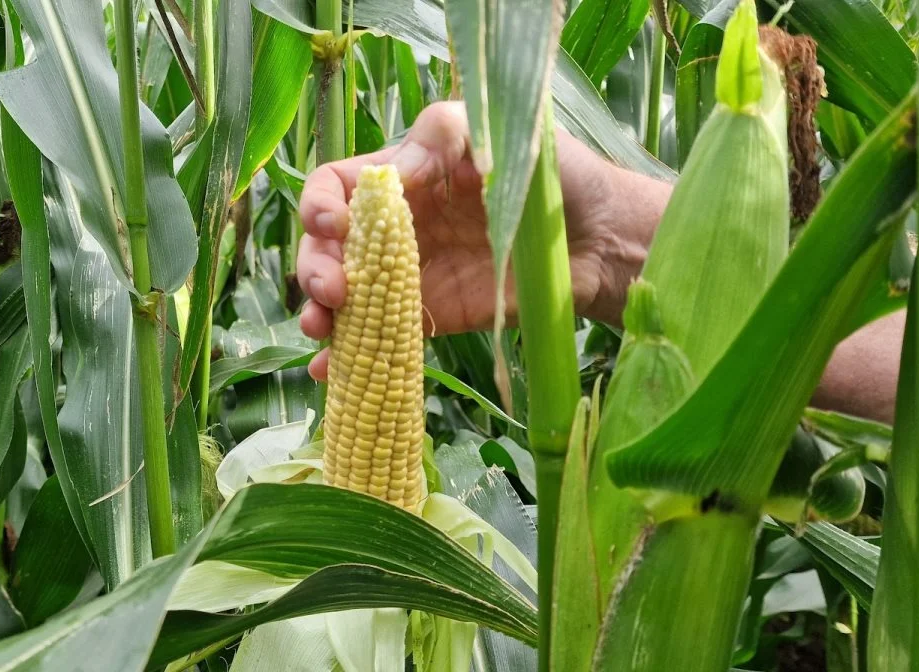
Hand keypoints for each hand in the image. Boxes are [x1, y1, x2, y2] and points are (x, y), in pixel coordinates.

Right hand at [296, 101, 667, 379]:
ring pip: (343, 297)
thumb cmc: (554, 173)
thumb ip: (444, 135)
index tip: (331, 227)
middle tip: (333, 292)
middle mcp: (397, 228)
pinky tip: (330, 372)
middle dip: (315, 269)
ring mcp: (411, 277)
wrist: (602, 240)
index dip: (318, 206)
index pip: (335, 187)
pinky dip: (348, 357)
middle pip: (328, 249)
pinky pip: (379, 337)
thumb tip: (396, 177)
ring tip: (323, 332)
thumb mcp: (498, 130)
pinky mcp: (432, 317)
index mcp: (404, 178)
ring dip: (321, 315)